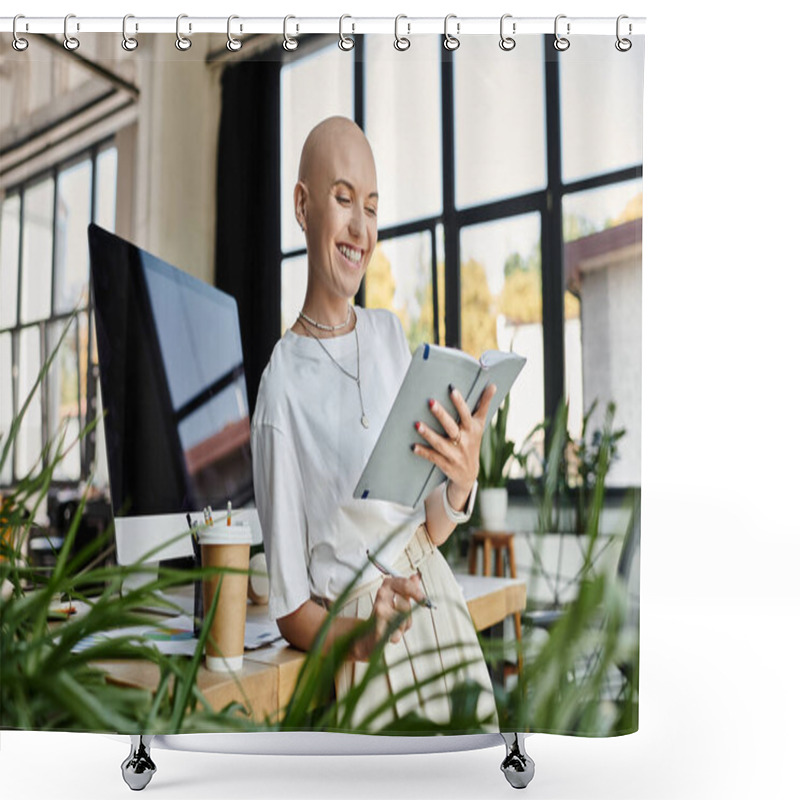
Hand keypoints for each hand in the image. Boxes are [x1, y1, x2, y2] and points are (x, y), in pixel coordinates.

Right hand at [356, 574, 423, 659]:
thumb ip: (409, 587)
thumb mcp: (398, 597)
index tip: (424, 601)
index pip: (406, 584)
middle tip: (403, 619)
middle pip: (405, 605)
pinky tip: (392, 633)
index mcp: (388, 584)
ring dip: (403, 626)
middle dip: (407, 616)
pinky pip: (396, 632)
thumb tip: (416, 577)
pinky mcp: (377, 624)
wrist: (367, 632)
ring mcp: (379, 608)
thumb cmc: (385, 613)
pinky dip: (396, 635)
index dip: (417, 593)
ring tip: (395, 626)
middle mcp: (382, 594)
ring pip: (403, 619)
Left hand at [412, 383, 496, 508]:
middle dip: (441, 415)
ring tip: (417, 424)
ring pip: (441, 443)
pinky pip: (433, 457)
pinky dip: (423, 452)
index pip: (466, 414)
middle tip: (430, 402)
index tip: (452, 389)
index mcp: (472, 429)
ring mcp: (455, 454)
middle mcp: (464, 442)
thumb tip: (493, 385)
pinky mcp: (446, 464)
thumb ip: (484, 405)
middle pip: (452, 427)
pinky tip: (413, 446)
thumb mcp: (479, 424)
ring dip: (429, 434)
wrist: (469, 473)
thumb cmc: (472, 441)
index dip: (460, 403)